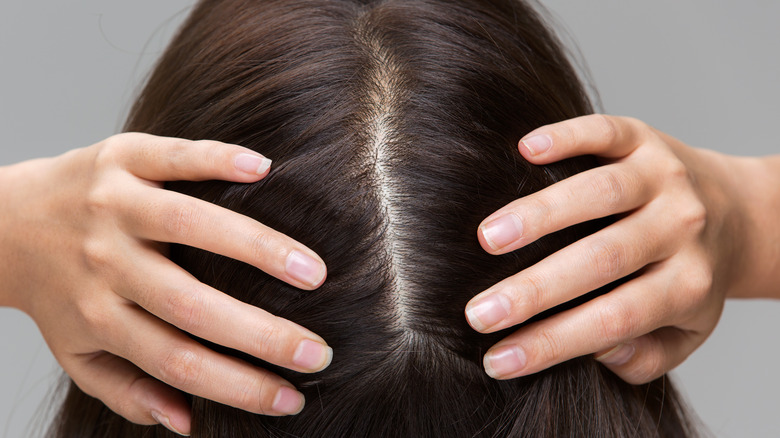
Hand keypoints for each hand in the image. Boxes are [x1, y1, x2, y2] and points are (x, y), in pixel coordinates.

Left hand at [0, 134, 331, 434]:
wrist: (6, 221)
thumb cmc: (58, 292)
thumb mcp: (78, 353)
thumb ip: (127, 391)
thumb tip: (186, 421)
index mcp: (98, 316)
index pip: (177, 361)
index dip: (238, 385)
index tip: (291, 398)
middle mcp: (105, 263)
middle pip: (191, 305)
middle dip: (262, 334)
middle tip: (318, 350)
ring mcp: (113, 206)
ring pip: (191, 226)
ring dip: (258, 249)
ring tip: (313, 271)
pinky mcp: (120, 158)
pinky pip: (173, 157)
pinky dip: (218, 161)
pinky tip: (264, 170)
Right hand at [465, 114, 762, 384]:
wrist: (737, 210)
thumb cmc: (692, 277)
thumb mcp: (687, 332)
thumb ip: (646, 357)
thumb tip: (599, 350)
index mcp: (688, 284)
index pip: (615, 320)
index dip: (553, 343)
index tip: (497, 360)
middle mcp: (680, 228)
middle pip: (603, 260)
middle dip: (535, 290)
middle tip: (478, 312)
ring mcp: (663, 177)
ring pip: (601, 194)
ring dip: (540, 216)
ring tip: (487, 239)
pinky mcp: (643, 138)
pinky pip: (606, 133)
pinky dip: (566, 137)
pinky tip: (524, 149)